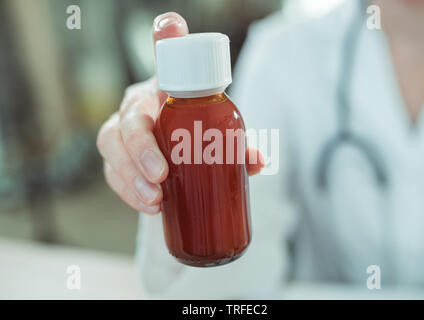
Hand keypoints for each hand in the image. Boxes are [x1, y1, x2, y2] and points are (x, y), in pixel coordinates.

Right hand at [97, 12, 263, 214]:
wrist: (174, 145)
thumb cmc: (195, 130)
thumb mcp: (216, 130)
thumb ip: (236, 140)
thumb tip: (257, 160)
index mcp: (163, 90)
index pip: (162, 61)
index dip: (164, 41)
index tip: (169, 43)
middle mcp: (138, 106)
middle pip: (127, 118)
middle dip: (139, 148)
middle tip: (161, 175)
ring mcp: (121, 133)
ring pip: (110, 146)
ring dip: (130, 177)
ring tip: (155, 200)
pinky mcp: (116, 160)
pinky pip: (112, 173)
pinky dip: (128, 193)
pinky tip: (150, 206)